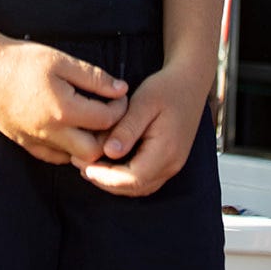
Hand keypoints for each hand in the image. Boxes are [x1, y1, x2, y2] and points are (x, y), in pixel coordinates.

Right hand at [0, 40, 127, 166]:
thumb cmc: (22, 61)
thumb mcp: (61, 61)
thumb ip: (94, 77)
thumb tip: (121, 89)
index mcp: (64, 109)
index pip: (106, 120)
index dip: (119, 108)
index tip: (118, 96)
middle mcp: (52, 132)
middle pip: (93, 151)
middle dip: (107, 136)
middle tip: (107, 115)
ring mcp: (36, 141)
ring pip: (73, 158)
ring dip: (87, 144)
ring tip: (89, 123)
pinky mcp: (25, 143)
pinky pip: (53, 157)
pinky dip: (67, 148)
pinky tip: (68, 129)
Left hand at [74, 65, 205, 197]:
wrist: (190, 82)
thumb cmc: (167, 88)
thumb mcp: (143, 103)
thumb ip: (127, 129)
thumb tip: (109, 152)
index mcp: (166, 150)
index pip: (133, 178)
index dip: (105, 177)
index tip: (83, 164)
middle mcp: (172, 164)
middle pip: (134, 187)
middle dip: (105, 181)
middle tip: (80, 164)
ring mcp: (172, 165)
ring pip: (139, 186)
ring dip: (113, 181)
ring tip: (89, 164)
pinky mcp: (168, 161)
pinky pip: (144, 179)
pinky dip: (124, 176)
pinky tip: (107, 162)